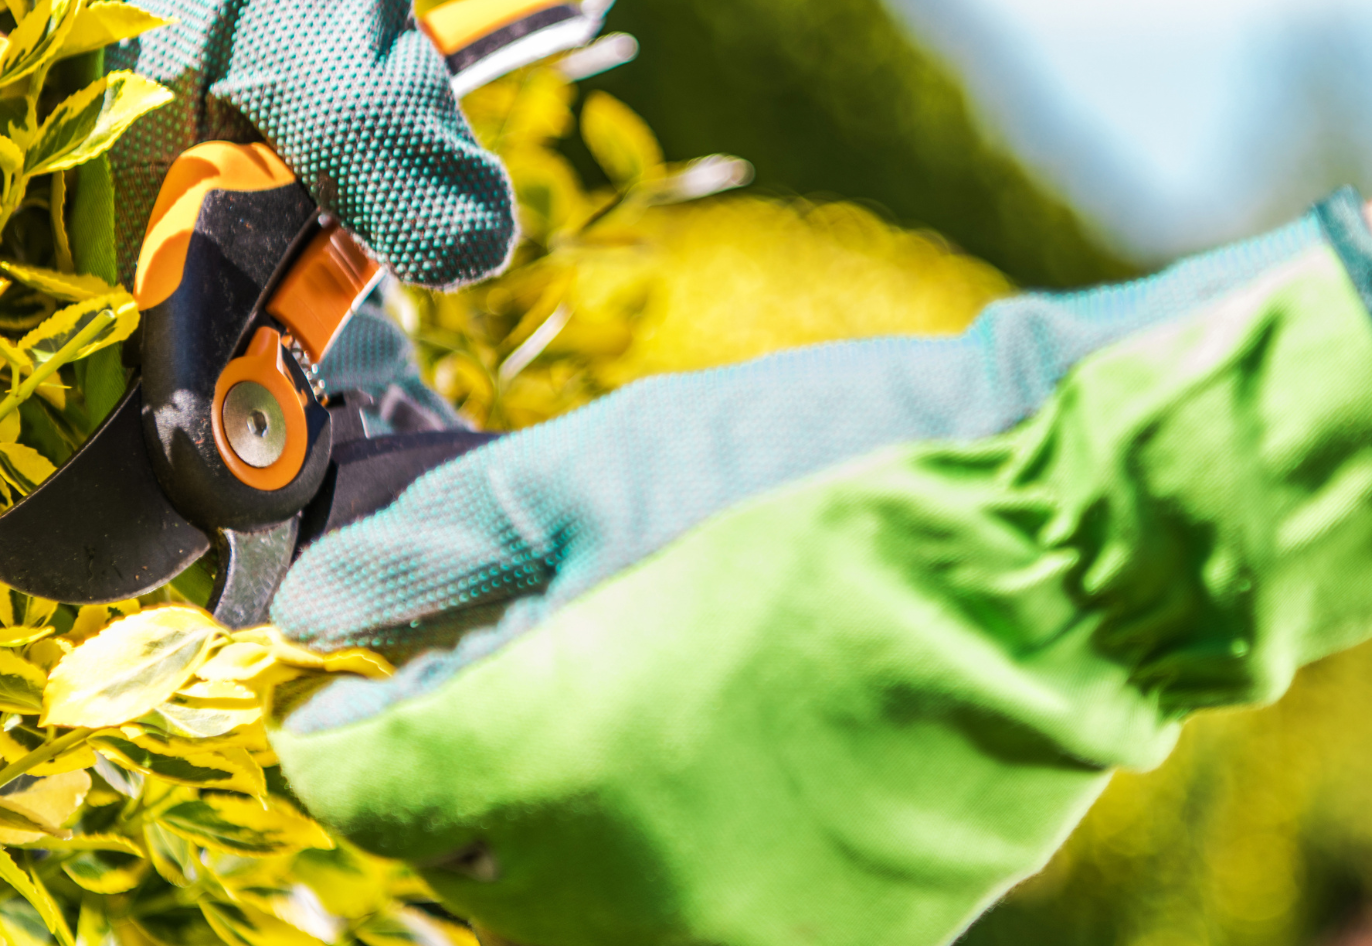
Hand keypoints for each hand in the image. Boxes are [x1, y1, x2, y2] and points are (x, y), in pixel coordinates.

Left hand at [267, 189, 1371, 945]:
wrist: (1052, 547)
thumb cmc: (822, 475)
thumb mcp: (595, 472)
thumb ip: (430, 550)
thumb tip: (318, 608)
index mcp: (538, 748)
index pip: (354, 785)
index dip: (341, 726)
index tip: (363, 683)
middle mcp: (611, 881)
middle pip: (449, 853)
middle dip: (455, 765)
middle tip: (523, 661)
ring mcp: (719, 939)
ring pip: (558, 906)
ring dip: (556, 821)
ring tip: (640, 698)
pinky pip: (678, 924)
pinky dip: (662, 857)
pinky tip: (724, 757)